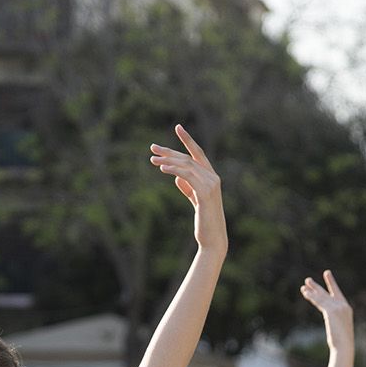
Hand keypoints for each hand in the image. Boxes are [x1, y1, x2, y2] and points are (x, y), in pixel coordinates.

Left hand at [150, 125, 225, 252]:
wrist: (213, 239)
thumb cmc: (204, 221)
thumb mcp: (194, 200)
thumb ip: (188, 188)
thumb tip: (177, 177)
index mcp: (211, 177)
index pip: (198, 153)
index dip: (187, 140)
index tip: (177, 127)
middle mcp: (213, 177)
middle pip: (188, 158)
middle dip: (169, 151)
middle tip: (152, 147)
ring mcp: (211, 184)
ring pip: (187, 165)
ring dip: (168, 161)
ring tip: (152, 159)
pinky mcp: (205, 193)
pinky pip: (188, 176)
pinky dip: (174, 170)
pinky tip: (163, 168)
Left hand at [301, 271, 353, 347]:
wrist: (344, 347)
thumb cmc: (342, 343)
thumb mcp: (339, 328)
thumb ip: (335, 320)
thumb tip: (331, 320)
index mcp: (347, 309)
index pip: (337, 294)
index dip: (331, 284)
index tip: (327, 274)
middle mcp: (343, 306)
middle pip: (327, 293)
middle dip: (317, 287)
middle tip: (308, 280)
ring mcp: (338, 308)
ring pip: (322, 297)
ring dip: (311, 290)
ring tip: (304, 284)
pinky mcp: (332, 311)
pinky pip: (319, 302)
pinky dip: (311, 297)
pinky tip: (305, 293)